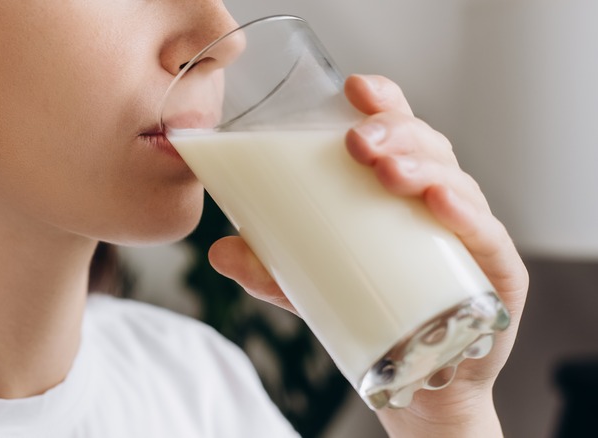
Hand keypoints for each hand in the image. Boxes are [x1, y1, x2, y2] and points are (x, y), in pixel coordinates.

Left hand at [208, 74, 528, 436]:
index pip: (399, 131)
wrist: (421, 380)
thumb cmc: (372, 312)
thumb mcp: (311, 287)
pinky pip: (488, 238)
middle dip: (394, 133)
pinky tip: (440, 204)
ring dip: (424, 167)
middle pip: (427, 147)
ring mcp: (470, 235)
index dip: (384, 101)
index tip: (354, 87)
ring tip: (387, 170)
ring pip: (457, 182)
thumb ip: (270, 270)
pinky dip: (467, 217)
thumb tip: (219, 251)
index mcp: (400, 190)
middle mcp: (440, 201)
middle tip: (357, 142)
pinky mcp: (495, 275)